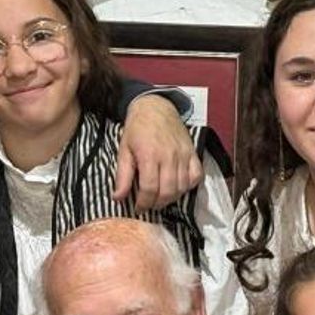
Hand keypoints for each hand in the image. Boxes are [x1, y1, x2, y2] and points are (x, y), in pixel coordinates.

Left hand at [115, 94, 201, 209]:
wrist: (155, 107)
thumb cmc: (137, 128)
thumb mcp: (124, 150)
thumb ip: (122, 176)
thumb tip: (118, 198)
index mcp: (149, 155)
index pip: (150, 189)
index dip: (144, 203)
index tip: (138, 207)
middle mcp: (169, 156)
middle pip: (168, 192)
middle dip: (157, 204)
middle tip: (149, 204)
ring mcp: (183, 154)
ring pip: (182, 187)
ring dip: (172, 198)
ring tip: (161, 197)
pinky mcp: (193, 153)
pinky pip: (197, 176)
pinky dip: (189, 186)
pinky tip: (178, 186)